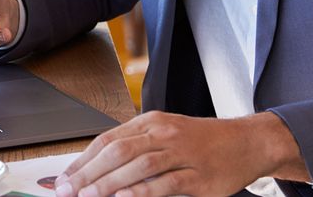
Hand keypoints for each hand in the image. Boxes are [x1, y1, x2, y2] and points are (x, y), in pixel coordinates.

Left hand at [53, 111, 308, 196]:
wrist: (247, 142)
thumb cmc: (201, 141)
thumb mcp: (164, 133)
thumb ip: (134, 146)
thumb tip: (95, 168)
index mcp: (150, 122)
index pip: (107, 139)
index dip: (82, 160)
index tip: (64, 179)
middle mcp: (163, 134)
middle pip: (117, 151)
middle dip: (88, 173)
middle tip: (68, 190)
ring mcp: (182, 154)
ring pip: (138, 166)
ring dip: (109, 183)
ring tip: (89, 196)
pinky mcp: (199, 176)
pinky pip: (167, 183)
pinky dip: (144, 191)